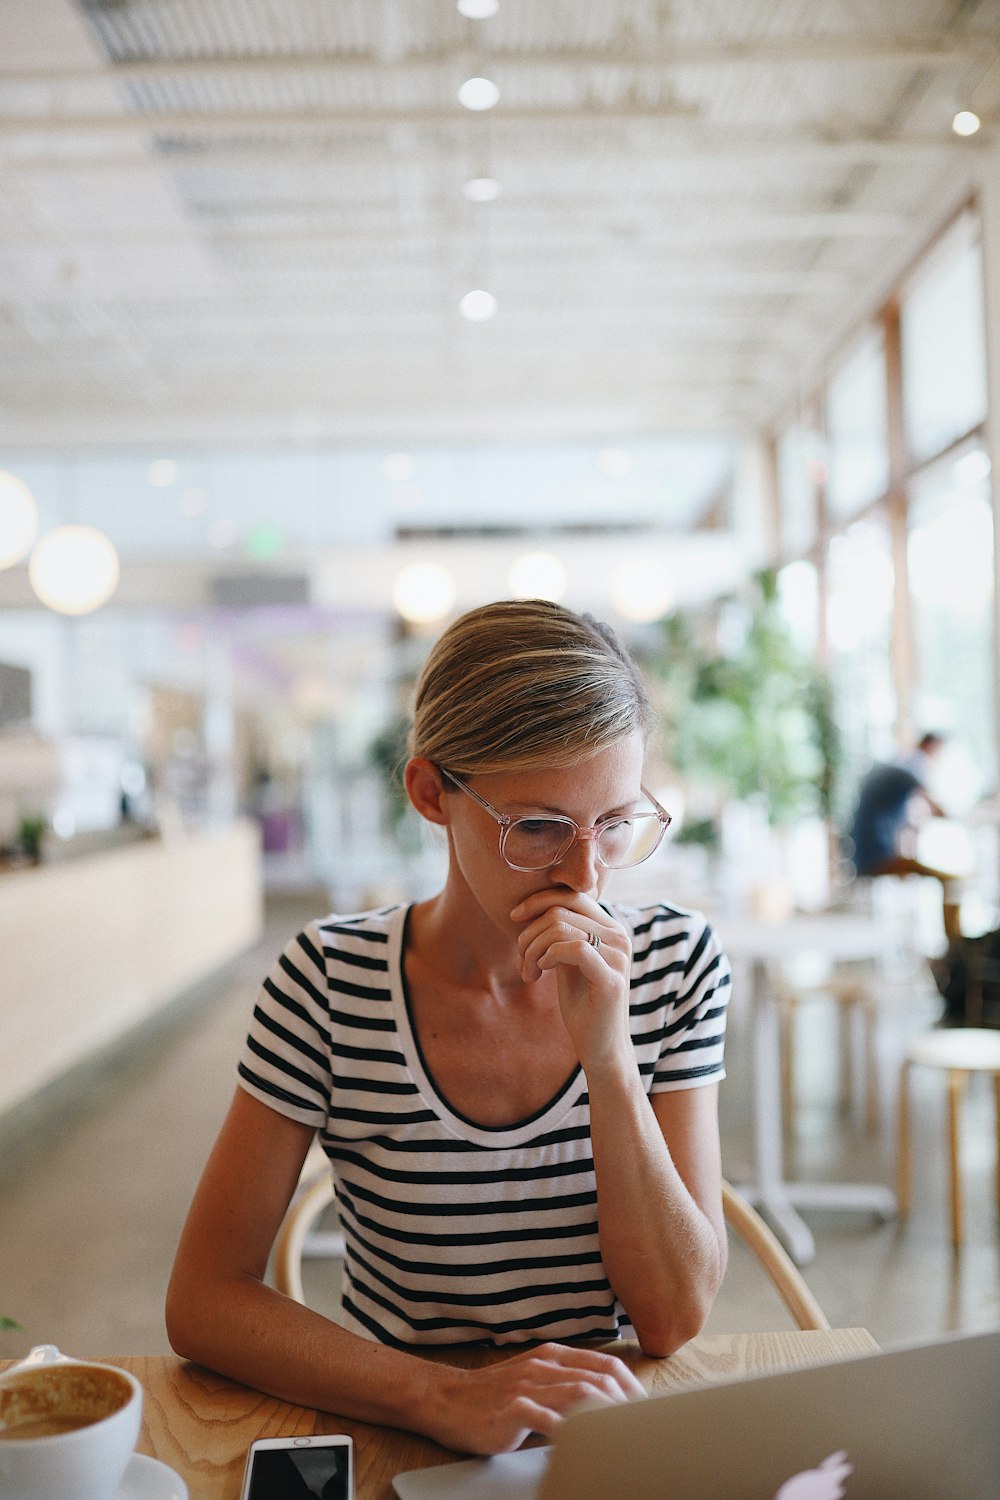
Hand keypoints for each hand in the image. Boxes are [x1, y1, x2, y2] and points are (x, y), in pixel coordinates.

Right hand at [426, 1343, 645, 1454]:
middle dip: (626, 1403)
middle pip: (599, 1380)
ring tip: (622, 1434)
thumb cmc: (493, 1395)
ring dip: (605, 1415)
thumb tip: (603, 1403)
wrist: (446, 1399)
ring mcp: (527, 1386)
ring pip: (579, 1394)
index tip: (646, 1409)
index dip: (631, 1387)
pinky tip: (583, 1444)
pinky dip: (570, 1431)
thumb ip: (563, 1384)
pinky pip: (548, 1419)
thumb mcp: (533, 1379)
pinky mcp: (512, 1409)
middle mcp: (543, 1367)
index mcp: (552, 1357)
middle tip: (642, 1427)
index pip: (605, 1365)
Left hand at [511, 891, 631, 1073]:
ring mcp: (618, 956)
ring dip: (533, 949)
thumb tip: (536, 907)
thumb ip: (562, 934)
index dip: (538, 900)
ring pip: (561, 928)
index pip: (572, 894)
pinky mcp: (612, 979)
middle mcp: (619, 936)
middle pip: (561, 910)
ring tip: (528, 972)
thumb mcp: (568, 961)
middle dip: (530, 933)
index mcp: (610, 928)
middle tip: (522, 961)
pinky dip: (548, 957)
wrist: (600, 1047)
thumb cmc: (582, 1004)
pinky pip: (573, 949)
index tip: (514, 917)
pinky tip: (540, 972)